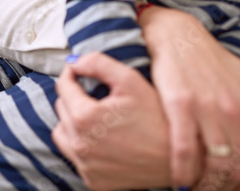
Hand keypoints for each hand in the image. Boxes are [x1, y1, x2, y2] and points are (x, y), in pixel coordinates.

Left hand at [52, 53, 172, 189]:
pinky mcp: (93, 181)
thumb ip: (98, 64)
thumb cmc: (157, 118)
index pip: (63, 87)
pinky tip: (100, 138)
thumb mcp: (130, 80)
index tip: (79, 72)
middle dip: (73, 97)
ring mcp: (85, 166)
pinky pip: (75, 157)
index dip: (71, 74)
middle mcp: (80, 145)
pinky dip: (81, 144)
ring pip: (62, 134)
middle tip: (93, 94)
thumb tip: (74, 62)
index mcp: (85, 118)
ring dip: (72, 121)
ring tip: (93, 116)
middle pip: (61, 109)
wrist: (177, 158)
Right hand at [141, 7, 239, 190]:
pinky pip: (184, 151)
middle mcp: (235, 112)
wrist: (180, 36)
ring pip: (214, 166)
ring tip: (194, 190)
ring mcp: (208, 109)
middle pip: (237, 170)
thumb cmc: (215, 61)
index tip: (232, 190)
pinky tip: (177, 181)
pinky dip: (182, 173)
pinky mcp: (180, 105)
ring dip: (205, 187)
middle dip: (224, 190)